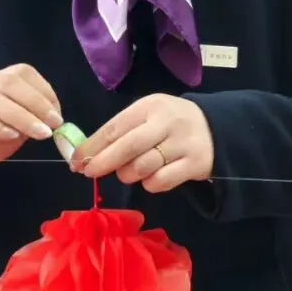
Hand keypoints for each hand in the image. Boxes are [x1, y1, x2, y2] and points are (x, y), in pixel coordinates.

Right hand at [0, 64, 62, 181]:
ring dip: (22, 117)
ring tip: (40, 134)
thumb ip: (32, 121)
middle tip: (54, 124)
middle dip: (37, 103)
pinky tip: (11, 136)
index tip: (58, 115)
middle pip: (10, 83)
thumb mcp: (15, 129)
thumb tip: (54, 122)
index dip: (45, 91)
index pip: (23, 73)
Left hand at [71, 93, 214, 191]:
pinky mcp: (195, 164)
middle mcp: (168, 122)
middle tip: (90, 172)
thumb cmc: (170, 123)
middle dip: (103, 163)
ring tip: (128, 173)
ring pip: (142, 167)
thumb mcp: (148, 116)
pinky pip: (160, 181)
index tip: (75, 161)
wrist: (216, 128)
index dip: (91, 147)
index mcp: (151, 106)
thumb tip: (86, 154)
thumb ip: (121, 131)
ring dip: (127, 175)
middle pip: (127, 147)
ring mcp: (183, 144)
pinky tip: (150, 178)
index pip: (114, 127)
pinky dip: (149, 184)